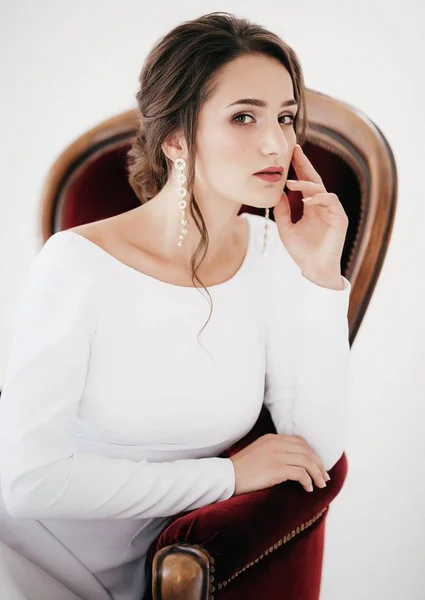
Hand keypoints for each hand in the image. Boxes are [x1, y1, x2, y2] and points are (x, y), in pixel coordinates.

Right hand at [229, 433, 329, 495]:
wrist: (227, 476)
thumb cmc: (241, 468)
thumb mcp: (258, 452)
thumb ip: (273, 451)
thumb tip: (292, 462)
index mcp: (272, 438)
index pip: (300, 442)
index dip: (312, 453)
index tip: (318, 465)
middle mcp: (276, 443)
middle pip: (306, 451)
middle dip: (319, 465)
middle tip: (324, 477)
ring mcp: (276, 455)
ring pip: (306, 462)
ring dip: (316, 474)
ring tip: (320, 485)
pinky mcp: (276, 469)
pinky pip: (300, 473)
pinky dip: (308, 481)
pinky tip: (307, 488)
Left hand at [273, 144, 348, 277]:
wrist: (314, 269)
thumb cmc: (301, 251)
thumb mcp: (285, 228)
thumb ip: (282, 210)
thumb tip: (277, 192)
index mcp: (311, 206)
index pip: (305, 182)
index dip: (298, 168)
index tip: (290, 153)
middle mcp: (322, 205)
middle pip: (314, 179)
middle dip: (304, 164)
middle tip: (295, 150)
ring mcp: (332, 211)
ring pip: (321, 189)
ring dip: (306, 183)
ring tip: (291, 182)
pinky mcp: (340, 218)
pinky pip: (331, 201)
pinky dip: (319, 198)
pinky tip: (306, 200)